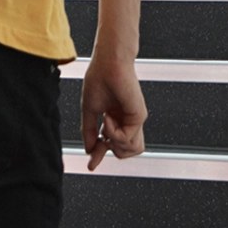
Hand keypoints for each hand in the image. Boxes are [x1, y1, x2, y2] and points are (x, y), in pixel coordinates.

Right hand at [79, 51, 147, 168]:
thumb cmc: (99, 78)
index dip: (100, 155)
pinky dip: (113, 133)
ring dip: (113, 144)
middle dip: (110, 150)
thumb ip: (89, 131)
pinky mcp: (139, 116)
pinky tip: (107, 118)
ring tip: (105, 127)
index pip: (112, 144)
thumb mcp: (89, 110)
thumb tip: (88, 148)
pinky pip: (127, 139)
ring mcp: (134, 119)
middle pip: (125, 152)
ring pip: (131, 150)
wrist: (108, 63)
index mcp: (115, 118)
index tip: (91, 165)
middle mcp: (126, 120)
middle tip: (100, 138)